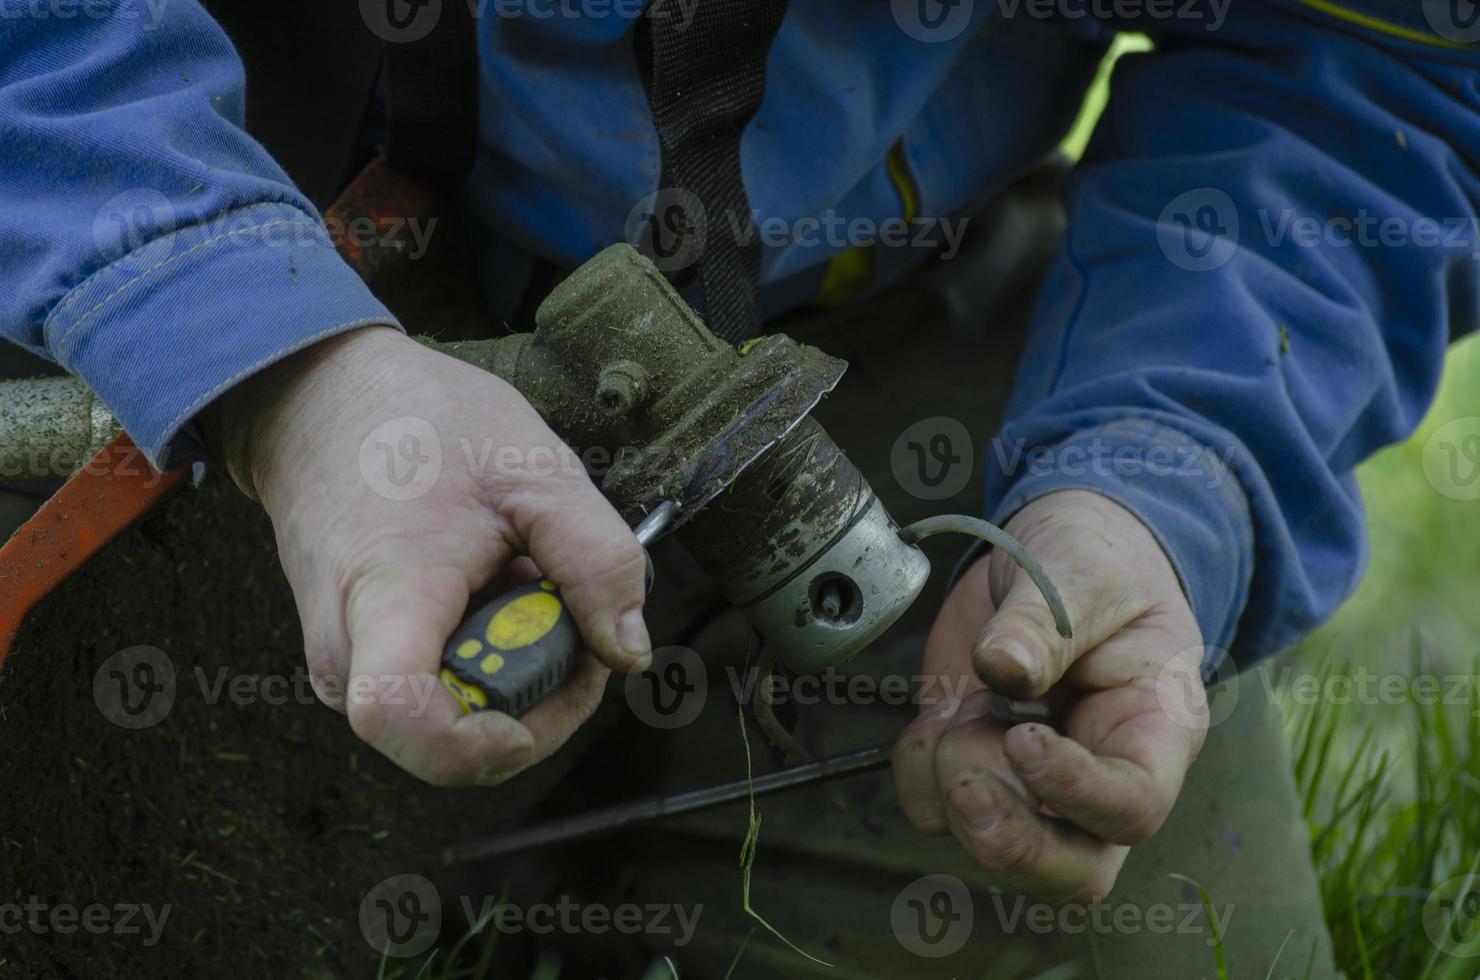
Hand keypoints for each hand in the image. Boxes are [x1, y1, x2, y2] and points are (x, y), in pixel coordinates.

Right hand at [212, 326, 650, 785]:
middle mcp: (346, 650)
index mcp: (385, 596)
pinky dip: (485, 656)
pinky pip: (433, 691)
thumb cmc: (419, 421)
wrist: (321, 399)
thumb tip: (629, 652)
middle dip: (536, 696)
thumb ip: (597, 559)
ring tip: (527, 582)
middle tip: (573, 614)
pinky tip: (495, 590)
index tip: (540, 697)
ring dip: (515, 671)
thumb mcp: (534, 467)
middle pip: (448, 740)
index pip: (400, 719)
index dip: (481, 743)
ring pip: (449, 721)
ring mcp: (341, 660)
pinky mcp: (352, 657)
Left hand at [892, 490, 1208, 901]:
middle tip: (966, 786)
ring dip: (955, 784)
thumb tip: (1004, 666)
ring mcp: (1033, 784)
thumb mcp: (1082, 573)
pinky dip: (917, 767)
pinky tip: (939, 711)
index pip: (1133, 806)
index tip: (1022, 738)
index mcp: (1155, 732)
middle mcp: (1099, 776)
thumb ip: (1045, 621)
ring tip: (967, 704)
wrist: (1055, 548)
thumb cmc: (1098, 562)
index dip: (1075, 792)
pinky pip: (933, 808)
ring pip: (993, 848)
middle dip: (1011, 844)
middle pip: (1073, 872)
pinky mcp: (975, 769)